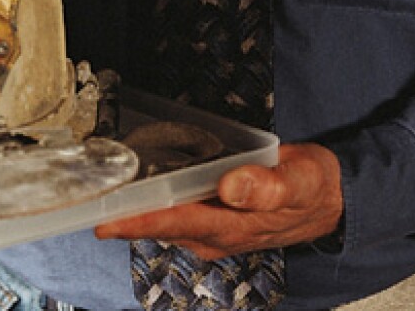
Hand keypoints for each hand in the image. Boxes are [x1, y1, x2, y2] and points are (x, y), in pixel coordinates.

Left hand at [94, 143, 342, 259]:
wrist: (330, 198)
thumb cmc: (313, 188)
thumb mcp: (299, 181)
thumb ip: (267, 186)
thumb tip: (230, 185)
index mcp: (231, 227)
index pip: (174, 224)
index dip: (136, 222)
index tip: (102, 220)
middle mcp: (216, 233)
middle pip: (159, 225)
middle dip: (122, 216)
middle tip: (84, 197)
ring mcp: (214, 227)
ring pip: (164, 220)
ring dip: (134, 210)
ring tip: (99, 192)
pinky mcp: (215, 215)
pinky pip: (176, 211)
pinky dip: (154, 201)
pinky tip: (139, 185)